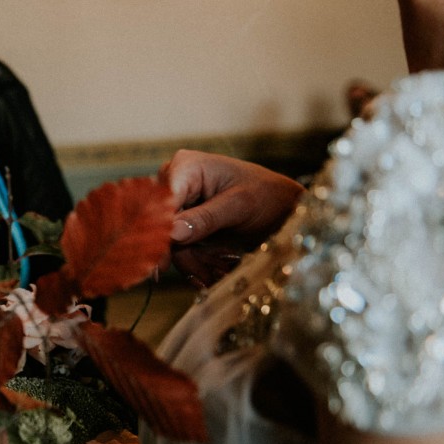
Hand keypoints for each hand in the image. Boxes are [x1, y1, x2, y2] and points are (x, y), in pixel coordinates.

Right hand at [160, 149, 304, 284]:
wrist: (284, 208)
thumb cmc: (267, 195)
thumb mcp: (240, 205)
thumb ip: (205, 218)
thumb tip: (171, 233)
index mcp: (185, 167)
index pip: (160, 201)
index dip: (159, 231)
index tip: (161, 263)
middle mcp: (175, 183)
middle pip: (161, 225)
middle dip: (186, 254)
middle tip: (208, 277)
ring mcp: (180, 205)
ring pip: (171, 243)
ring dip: (197, 263)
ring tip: (223, 273)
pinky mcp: (185, 224)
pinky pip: (182, 249)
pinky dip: (200, 264)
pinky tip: (220, 271)